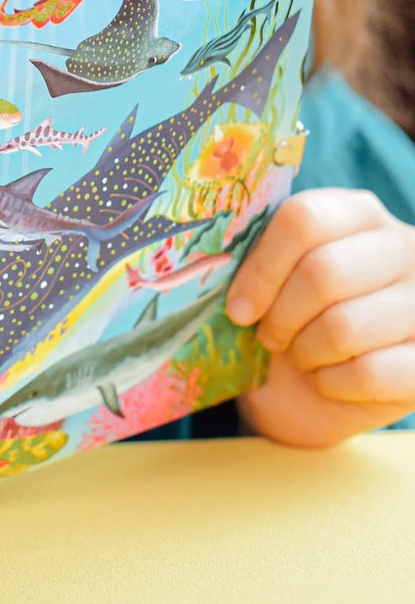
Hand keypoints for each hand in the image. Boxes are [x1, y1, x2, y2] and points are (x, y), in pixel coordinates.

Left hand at [227, 189, 414, 446]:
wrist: (311, 389)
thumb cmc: (286, 320)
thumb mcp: (268, 280)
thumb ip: (250, 256)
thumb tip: (208, 258)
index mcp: (356, 214)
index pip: (305, 219)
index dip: (262, 268)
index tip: (238, 307)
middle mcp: (404, 248)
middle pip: (325, 272)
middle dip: (281, 316)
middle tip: (268, 336)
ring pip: (345, 326)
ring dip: (306, 351)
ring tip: (302, 354)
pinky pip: (369, 373)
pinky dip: (333, 384)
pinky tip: (330, 379)